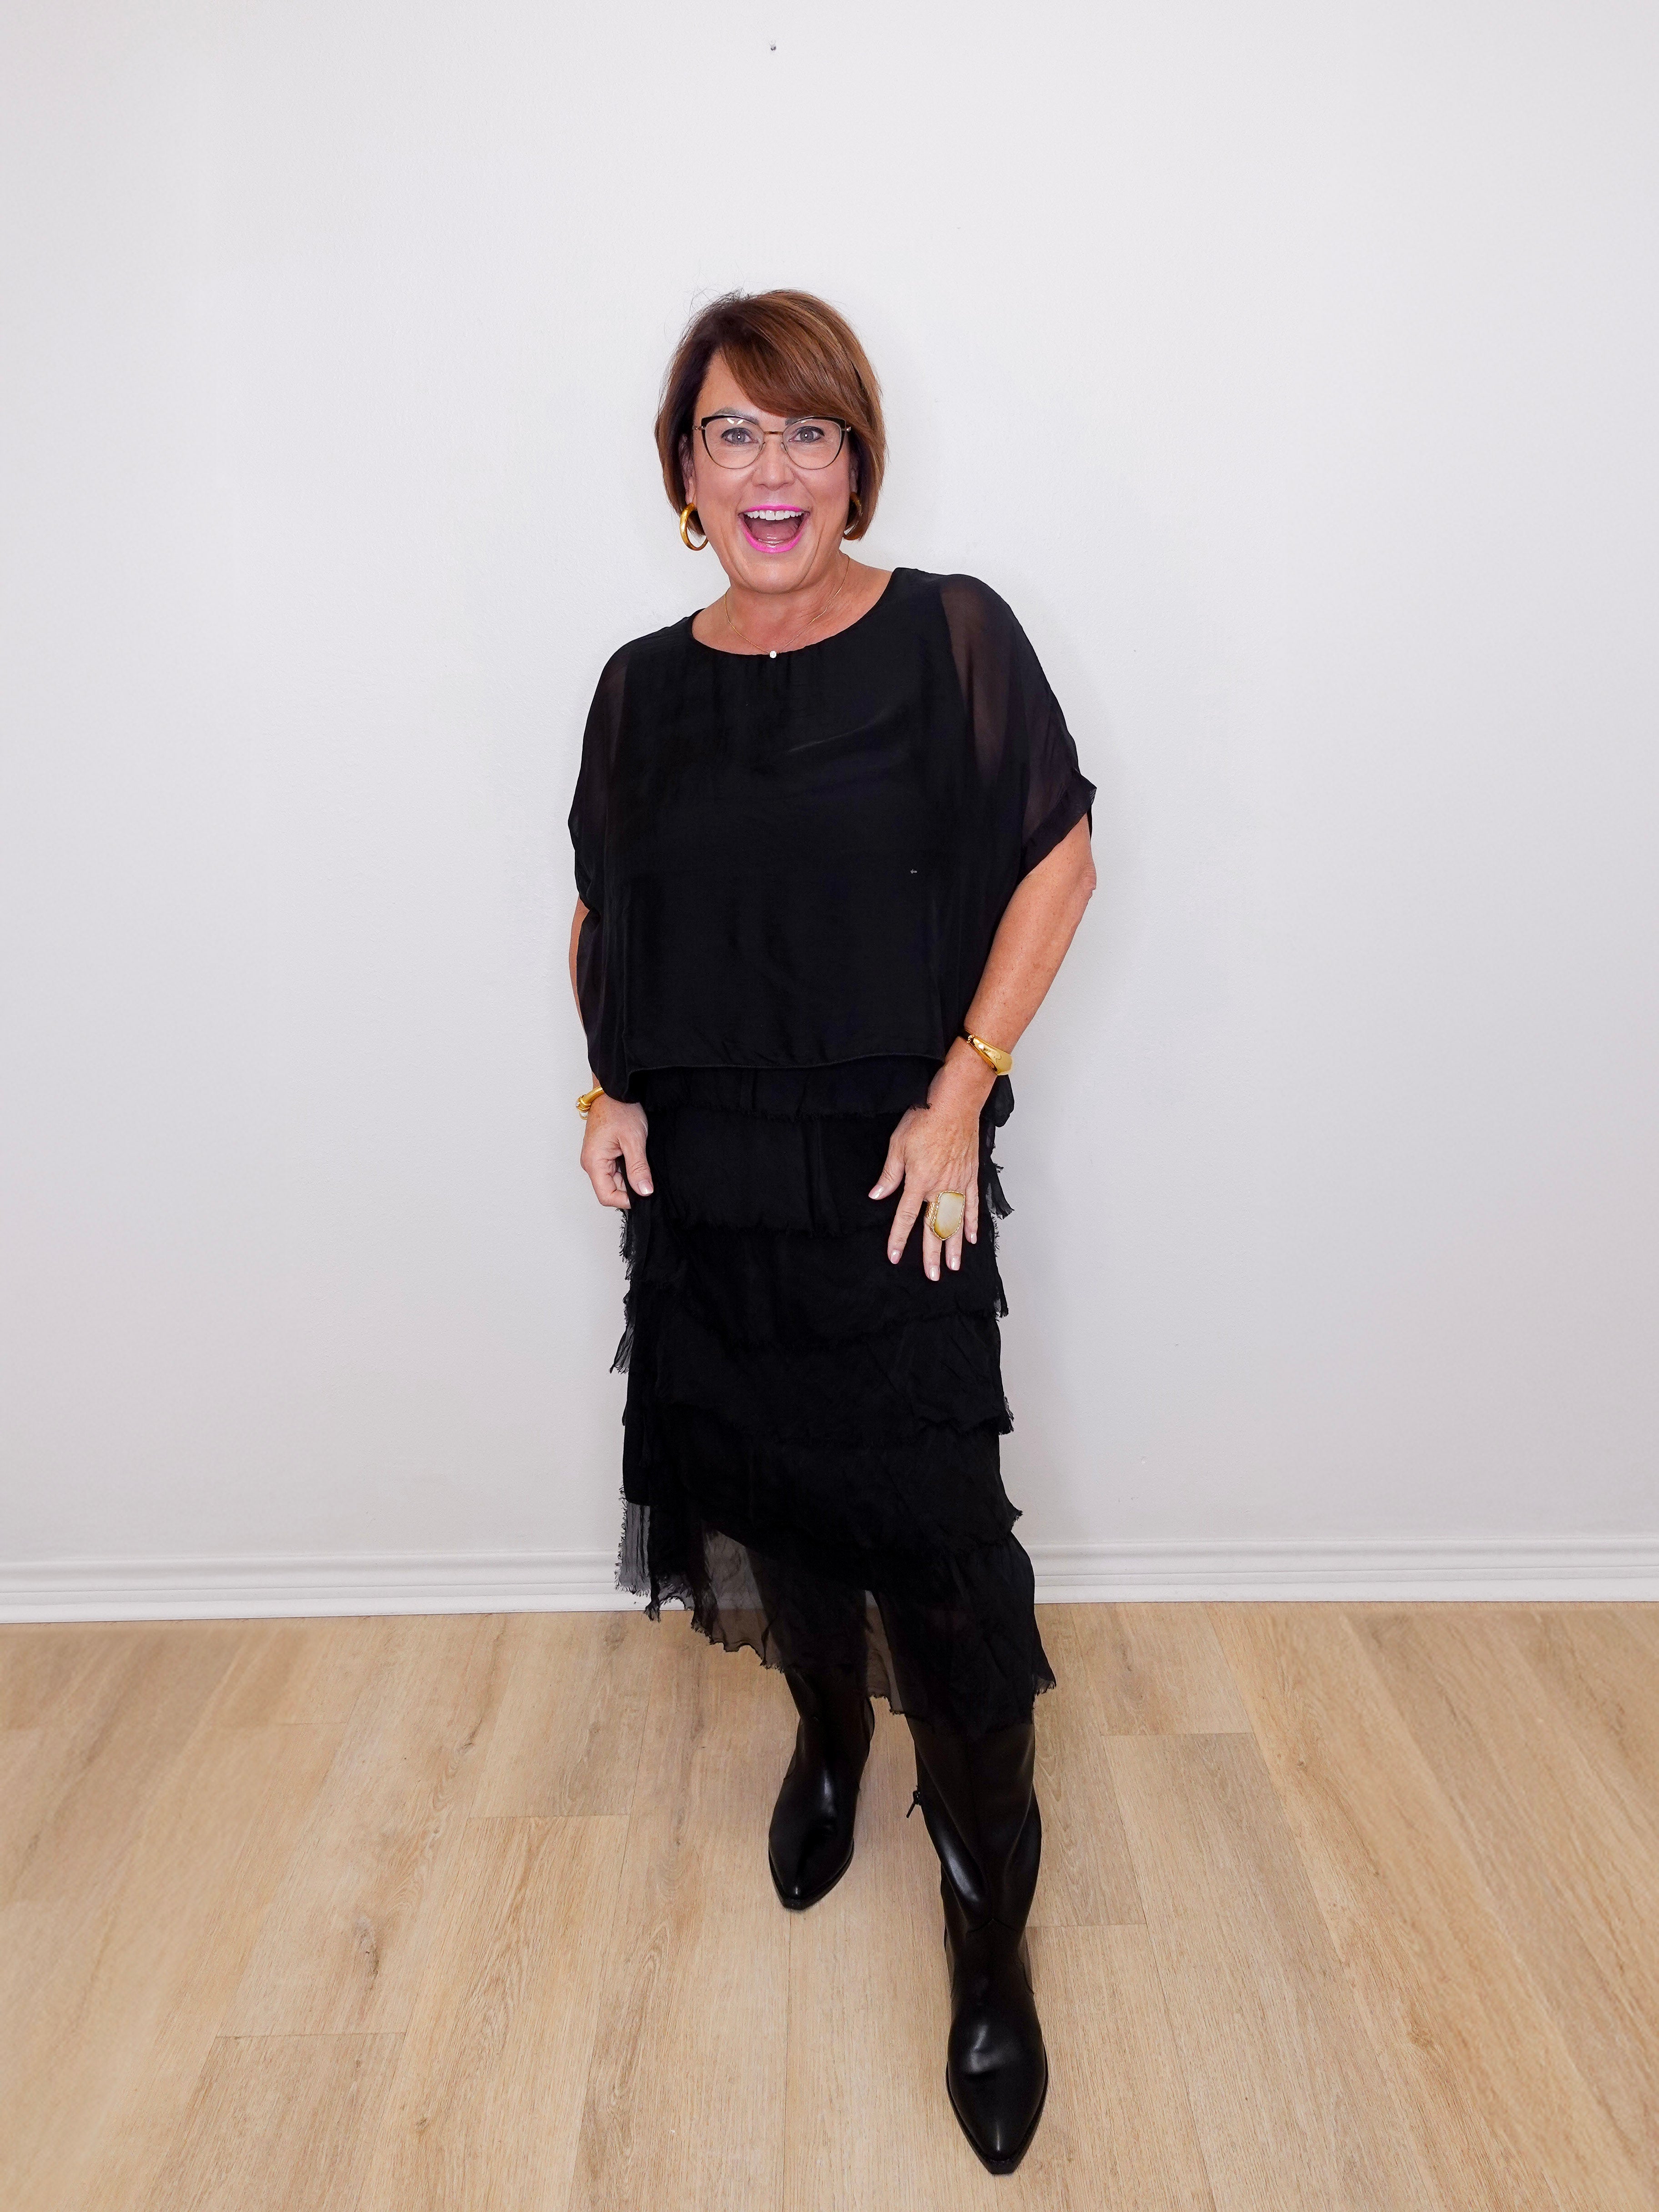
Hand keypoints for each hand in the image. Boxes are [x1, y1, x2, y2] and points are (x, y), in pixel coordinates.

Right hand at [581, 1095, 651, 1210]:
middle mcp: (591, 1163)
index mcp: (594, 1162)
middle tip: (647, 1174)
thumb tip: (644, 1192)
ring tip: (640, 1161)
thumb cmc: (620, 1109)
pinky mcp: (602, 1153)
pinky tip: (636, 1158)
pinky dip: (627, 1169)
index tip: (644, 1193)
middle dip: (630, 1188)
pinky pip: (614, 1170)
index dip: (626, 1200)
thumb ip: (638, 1168)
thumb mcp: (634, 1140)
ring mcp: (596, 1158)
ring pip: (614, 1181)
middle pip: (610, 1190)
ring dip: (629, 1177)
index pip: (606, 1197)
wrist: (614, 1090)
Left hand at [868, 1049, 992, 1279]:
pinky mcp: (970, 1176)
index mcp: (918, 1181)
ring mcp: (958, 1183)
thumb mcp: (897, 1146)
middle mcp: (939, 1187)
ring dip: (953, 1246)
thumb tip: (877, 1195)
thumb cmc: (924, 1120)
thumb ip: (889, 1175)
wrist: (955, 1104)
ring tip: (952, 1267)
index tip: (895, 1257)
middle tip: (932, 1276)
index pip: (905, 1217)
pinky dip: (971, 1223)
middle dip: (931, 1254)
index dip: (899, 1239)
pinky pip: (972, 1204)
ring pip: (955, 1221)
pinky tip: (970, 1239)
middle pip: (934, 1227)